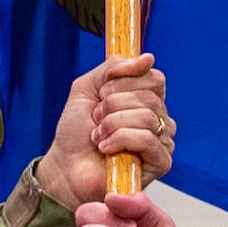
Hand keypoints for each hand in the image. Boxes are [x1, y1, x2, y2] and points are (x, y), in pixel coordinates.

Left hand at [37, 55, 173, 207]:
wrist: (65, 167)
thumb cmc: (76, 133)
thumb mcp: (87, 87)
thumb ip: (113, 68)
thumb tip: (148, 59)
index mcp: (146, 100)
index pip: (154, 78)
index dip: (125, 82)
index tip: (102, 93)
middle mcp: (158, 119)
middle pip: (149, 96)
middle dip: (114, 105)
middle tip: (96, 118)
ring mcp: (162, 142)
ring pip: (147, 117)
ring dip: (112, 124)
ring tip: (98, 136)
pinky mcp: (160, 163)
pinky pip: (146, 139)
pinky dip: (120, 140)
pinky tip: (106, 148)